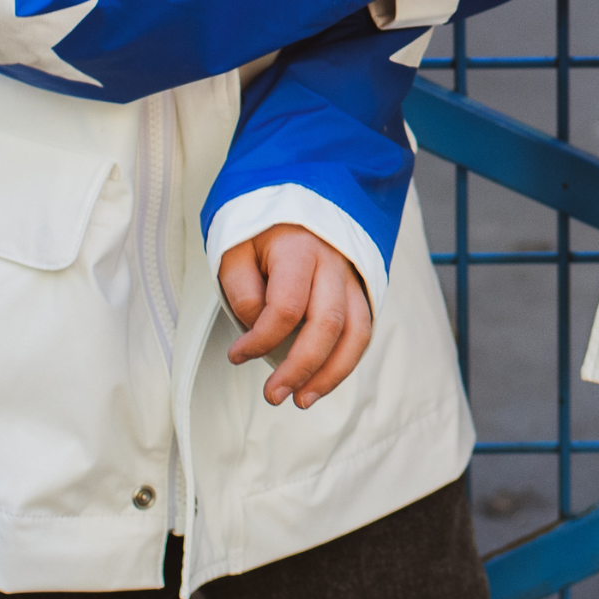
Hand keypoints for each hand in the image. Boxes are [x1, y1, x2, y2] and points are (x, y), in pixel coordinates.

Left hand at [219, 223, 372, 408]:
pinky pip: (363, 330)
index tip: (236, 355)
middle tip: (274, 395)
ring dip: (331, 374)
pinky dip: (347, 361)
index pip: (286, 307)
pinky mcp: (360, 289)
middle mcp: (334, 262)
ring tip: (303, 399)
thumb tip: (257, 329)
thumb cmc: (263, 231)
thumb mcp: (236, 250)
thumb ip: (242, 290)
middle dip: (301, 368)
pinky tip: (323, 380)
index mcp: (299, 248)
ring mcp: (352, 276)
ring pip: (356, 333)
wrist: (297, 199)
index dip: (259, 340)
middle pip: (328, 324)